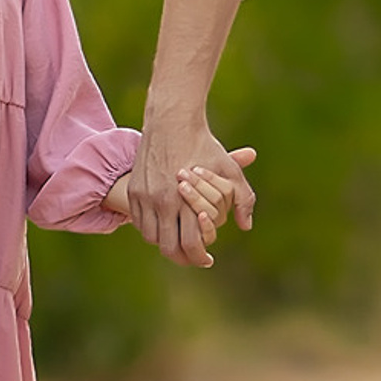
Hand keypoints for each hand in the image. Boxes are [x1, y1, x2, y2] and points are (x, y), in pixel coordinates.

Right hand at [126, 128, 256, 266]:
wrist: (172, 120)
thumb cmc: (204, 145)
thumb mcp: (229, 170)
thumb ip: (242, 199)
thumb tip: (245, 226)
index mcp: (185, 200)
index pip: (190, 244)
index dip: (200, 257)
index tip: (207, 259)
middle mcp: (161, 201)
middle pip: (168, 247)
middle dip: (182, 257)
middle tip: (192, 257)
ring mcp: (144, 196)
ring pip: (151, 237)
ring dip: (166, 242)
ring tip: (179, 242)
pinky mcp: (135, 190)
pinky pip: (139, 221)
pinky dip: (152, 228)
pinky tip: (165, 225)